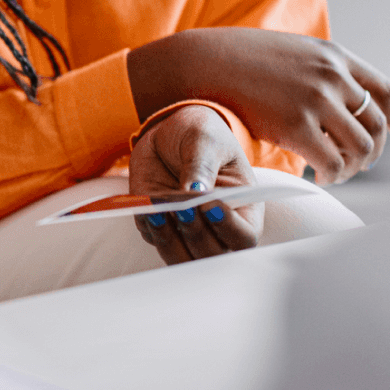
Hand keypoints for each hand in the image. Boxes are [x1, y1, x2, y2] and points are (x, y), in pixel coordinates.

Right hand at [129, 27, 389, 183]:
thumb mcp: (292, 53)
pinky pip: (332, 163)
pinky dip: (331, 176)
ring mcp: (316, 100)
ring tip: (333, 173)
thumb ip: (321, 71)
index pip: (386, 92)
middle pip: (377, 124)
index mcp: (334, 55)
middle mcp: (332, 75)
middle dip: (371, 152)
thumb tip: (344, 98)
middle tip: (355, 164)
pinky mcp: (295, 126)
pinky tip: (316, 176)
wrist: (202, 63)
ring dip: (352, 168)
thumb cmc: (241, 62)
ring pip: (361, 147)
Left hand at [129, 104, 260, 265]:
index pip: (244, 236)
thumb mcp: (205, 140)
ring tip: (157, 211)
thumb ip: (201, 166)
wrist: (169, 132)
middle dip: (196, 234)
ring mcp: (188, 230)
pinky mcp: (161, 225)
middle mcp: (217, 227)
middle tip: (182, 208)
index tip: (209, 205)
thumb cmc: (200, 135)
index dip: (228, 228)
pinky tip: (144, 207)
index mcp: (243, 208)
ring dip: (168, 239)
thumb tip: (194, 192)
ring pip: (181, 256)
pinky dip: (148, 226)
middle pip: (212, 254)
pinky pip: (153, 238)